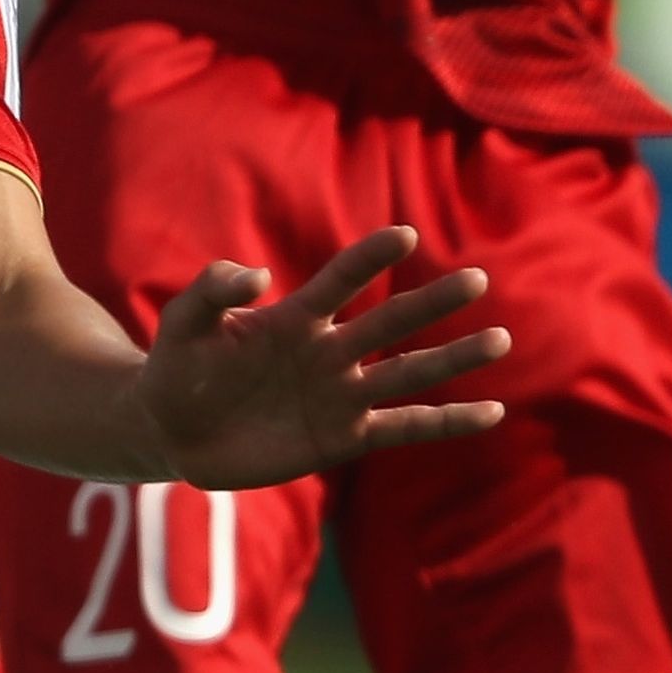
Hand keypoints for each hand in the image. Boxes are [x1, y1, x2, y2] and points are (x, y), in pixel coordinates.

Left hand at [135, 226, 509, 488]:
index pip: (340, 279)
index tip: (403, 234)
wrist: (172, 430)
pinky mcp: (342, 438)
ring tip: (499, 339)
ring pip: (408, 373)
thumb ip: (212, 290)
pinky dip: (446, 422)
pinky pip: (404, 427)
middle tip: (478, 279)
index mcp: (294, 317)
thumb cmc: (177, 367)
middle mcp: (327, 351)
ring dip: (453, 358)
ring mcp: (339, 395)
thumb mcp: (181, 322)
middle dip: (433, 302)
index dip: (369, 257)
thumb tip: (258, 274)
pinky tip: (490, 413)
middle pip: (390, 322)